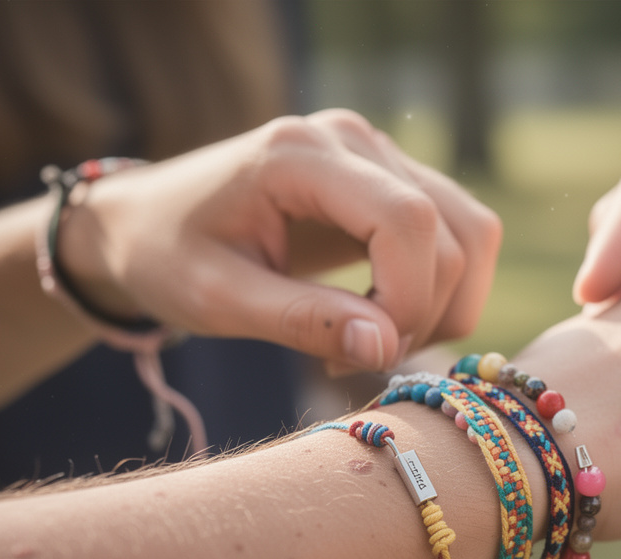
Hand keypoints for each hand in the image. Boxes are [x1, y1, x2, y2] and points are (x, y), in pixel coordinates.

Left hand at [60, 109, 500, 369]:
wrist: (147, 220)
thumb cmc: (166, 256)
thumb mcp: (216, 299)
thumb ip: (300, 320)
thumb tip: (384, 348)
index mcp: (299, 153)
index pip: (405, 219)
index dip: (410, 298)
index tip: (369, 354)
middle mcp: (354, 139)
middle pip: (451, 231)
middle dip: (424, 313)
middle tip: (354, 357)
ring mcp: (383, 154)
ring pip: (473, 234)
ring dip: (446, 305)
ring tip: (374, 341)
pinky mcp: (398, 180)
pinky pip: (463, 237)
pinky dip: (444, 292)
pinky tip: (386, 319)